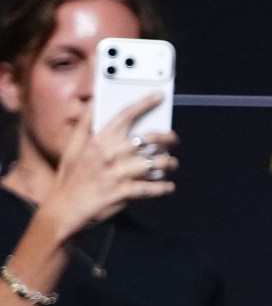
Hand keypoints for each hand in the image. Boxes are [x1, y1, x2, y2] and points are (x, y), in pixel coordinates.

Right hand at [39, 96, 175, 238]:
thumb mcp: (72, 148)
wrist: (63, 210)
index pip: (124, 115)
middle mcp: (109, 154)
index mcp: (98, 141)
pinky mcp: (124, 192)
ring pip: (156, 162)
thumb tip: (94, 101)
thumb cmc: (70, 177)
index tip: (158, 96)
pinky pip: (153, 187)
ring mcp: (118, 174)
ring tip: (171, 163)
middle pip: (149, 137)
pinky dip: (164, 187)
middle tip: (173, 140)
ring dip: (169, 162)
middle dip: (168, 137)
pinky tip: (168, 186)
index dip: (143, 103)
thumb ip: (85, 124)